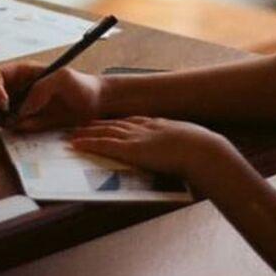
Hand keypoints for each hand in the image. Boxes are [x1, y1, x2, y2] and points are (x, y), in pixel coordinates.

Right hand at [0, 63, 103, 131]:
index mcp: (22, 73)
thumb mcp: (64, 79)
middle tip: (7, 116)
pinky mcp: (26, 121)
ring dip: (1, 120)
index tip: (5, 102)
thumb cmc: (82, 85)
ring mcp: (19, 105)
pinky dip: (15, 129)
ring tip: (23, 122)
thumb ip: (42, 88)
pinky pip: (11, 126)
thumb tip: (23, 108)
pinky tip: (31, 126)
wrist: (96, 105)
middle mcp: (16, 88)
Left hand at [68, 117, 231, 181]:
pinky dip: (88, 144)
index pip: (131, 121)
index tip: (106, 122)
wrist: (202, 150)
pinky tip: (76, 144)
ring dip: (87, 133)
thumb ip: (183, 146)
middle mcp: (144, 127)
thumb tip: (187, 153)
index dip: (117, 122)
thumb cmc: (202, 150)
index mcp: (159, 125)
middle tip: (82, 125)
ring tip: (73, 134)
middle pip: (114, 124)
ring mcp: (136, 137)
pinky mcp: (131, 149)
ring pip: (105, 132)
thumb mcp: (192, 143)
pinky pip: (104, 145)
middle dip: (97, 125)